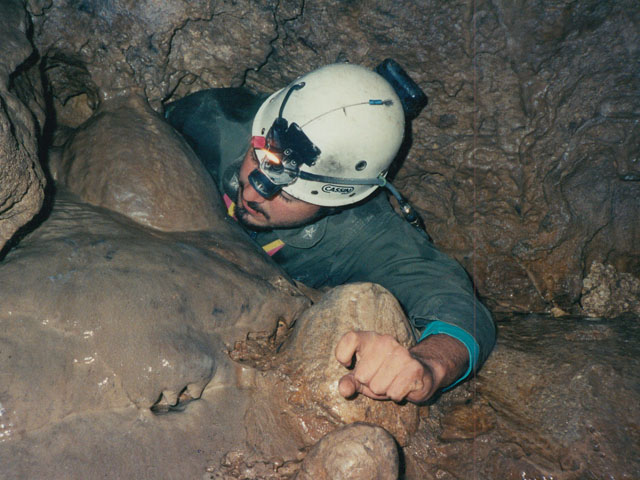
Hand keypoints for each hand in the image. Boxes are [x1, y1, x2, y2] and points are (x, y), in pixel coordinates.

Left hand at [334, 331, 468, 403]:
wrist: (419, 373)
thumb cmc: (385, 374)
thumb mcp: (363, 378)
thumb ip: (349, 382)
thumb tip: (343, 389)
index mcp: (370, 339)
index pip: (350, 338)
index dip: (343, 354)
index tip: (348, 363)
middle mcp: (386, 341)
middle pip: (361, 375)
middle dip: (369, 384)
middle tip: (380, 378)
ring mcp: (402, 353)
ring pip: (377, 386)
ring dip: (384, 391)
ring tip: (392, 382)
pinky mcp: (415, 368)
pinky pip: (393, 393)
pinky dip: (396, 396)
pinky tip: (402, 387)